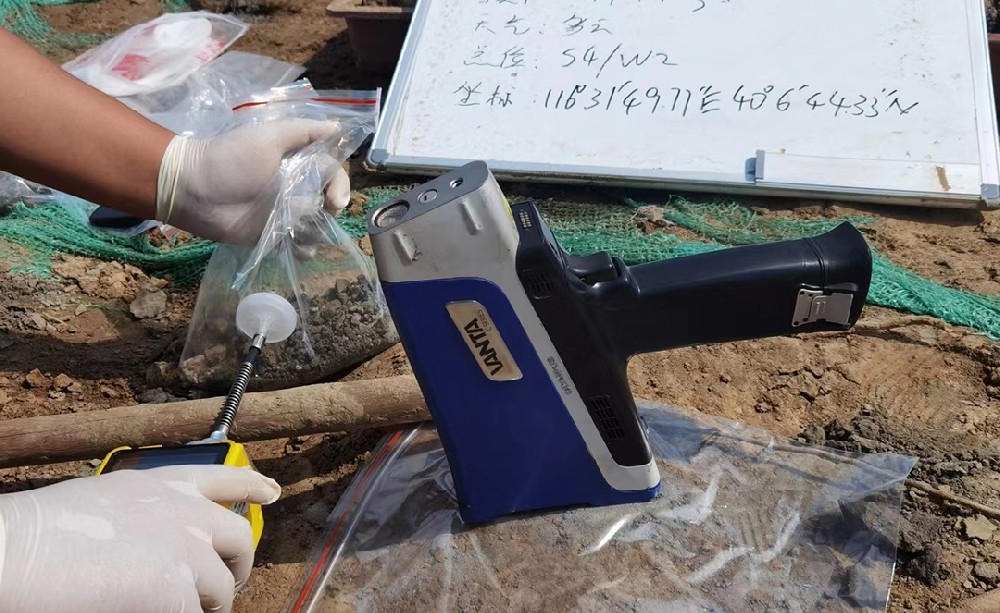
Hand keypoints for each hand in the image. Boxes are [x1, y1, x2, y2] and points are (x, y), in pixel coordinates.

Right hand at [0, 465, 280, 612]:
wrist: (18, 552)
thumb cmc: (42, 532)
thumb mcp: (104, 505)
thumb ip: (142, 518)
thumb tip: (156, 549)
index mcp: (163, 484)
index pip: (222, 478)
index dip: (251, 487)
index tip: (271, 492)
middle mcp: (185, 511)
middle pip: (238, 537)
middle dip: (238, 563)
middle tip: (229, 584)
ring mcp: (188, 550)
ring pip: (222, 587)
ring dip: (210, 604)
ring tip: (193, 611)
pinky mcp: (179, 592)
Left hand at [156, 118, 351, 244]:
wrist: (194, 190)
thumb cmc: (230, 159)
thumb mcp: (268, 137)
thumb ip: (304, 131)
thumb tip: (337, 126)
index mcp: (297, 163)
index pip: (332, 173)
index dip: (339, 185)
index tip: (334, 199)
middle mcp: (295, 188)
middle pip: (329, 201)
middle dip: (329, 211)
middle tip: (315, 215)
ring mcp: (285, 213)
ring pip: (317, 225)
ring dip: (317, 230)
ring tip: (300, 231)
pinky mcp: (273, 236)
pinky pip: (298, 245)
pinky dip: (303, 249)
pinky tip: (297, 248)